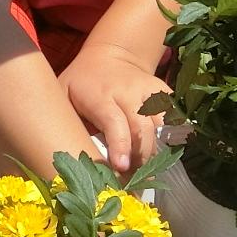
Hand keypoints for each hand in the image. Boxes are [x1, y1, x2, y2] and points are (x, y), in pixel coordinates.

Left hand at [57, 42, 167, 175]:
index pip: (114, 122)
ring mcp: (149, 90)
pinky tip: (162, 154)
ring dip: (155, 151)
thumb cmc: (80, 83)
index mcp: (100, 94)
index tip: (121, 167)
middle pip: (142, 128)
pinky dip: (170, 138)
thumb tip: (66, 158)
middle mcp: (128, 91)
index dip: (120, 145)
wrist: (110, 56)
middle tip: (134, 180)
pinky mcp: (164, 92)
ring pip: (160, 126)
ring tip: (146, 171)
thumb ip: (65, 121)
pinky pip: (173, 119)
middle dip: (140, 157)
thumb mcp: (63, 95)